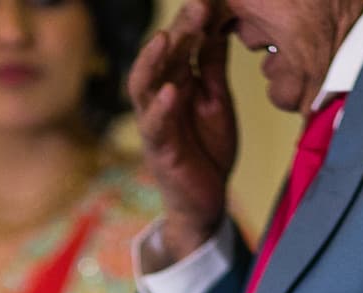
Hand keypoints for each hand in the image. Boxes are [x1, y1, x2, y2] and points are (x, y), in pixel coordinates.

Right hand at [128, 0, 236, 262]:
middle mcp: (161, 96)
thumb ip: (211, 65)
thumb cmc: (207, 149)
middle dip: (178, 30)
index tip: (211, 0)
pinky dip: (161, 108)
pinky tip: (171, 91)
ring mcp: (156, 122)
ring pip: (144, 86)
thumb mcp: (216, 99)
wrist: (205, 202)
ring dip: (153, 62)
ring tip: (165, 39)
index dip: (194, 20)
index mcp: (177, 81)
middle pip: (162, 57)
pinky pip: (154, 126)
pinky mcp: (159, 149)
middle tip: (198, 7)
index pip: (181, 42)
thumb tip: (218, 24)